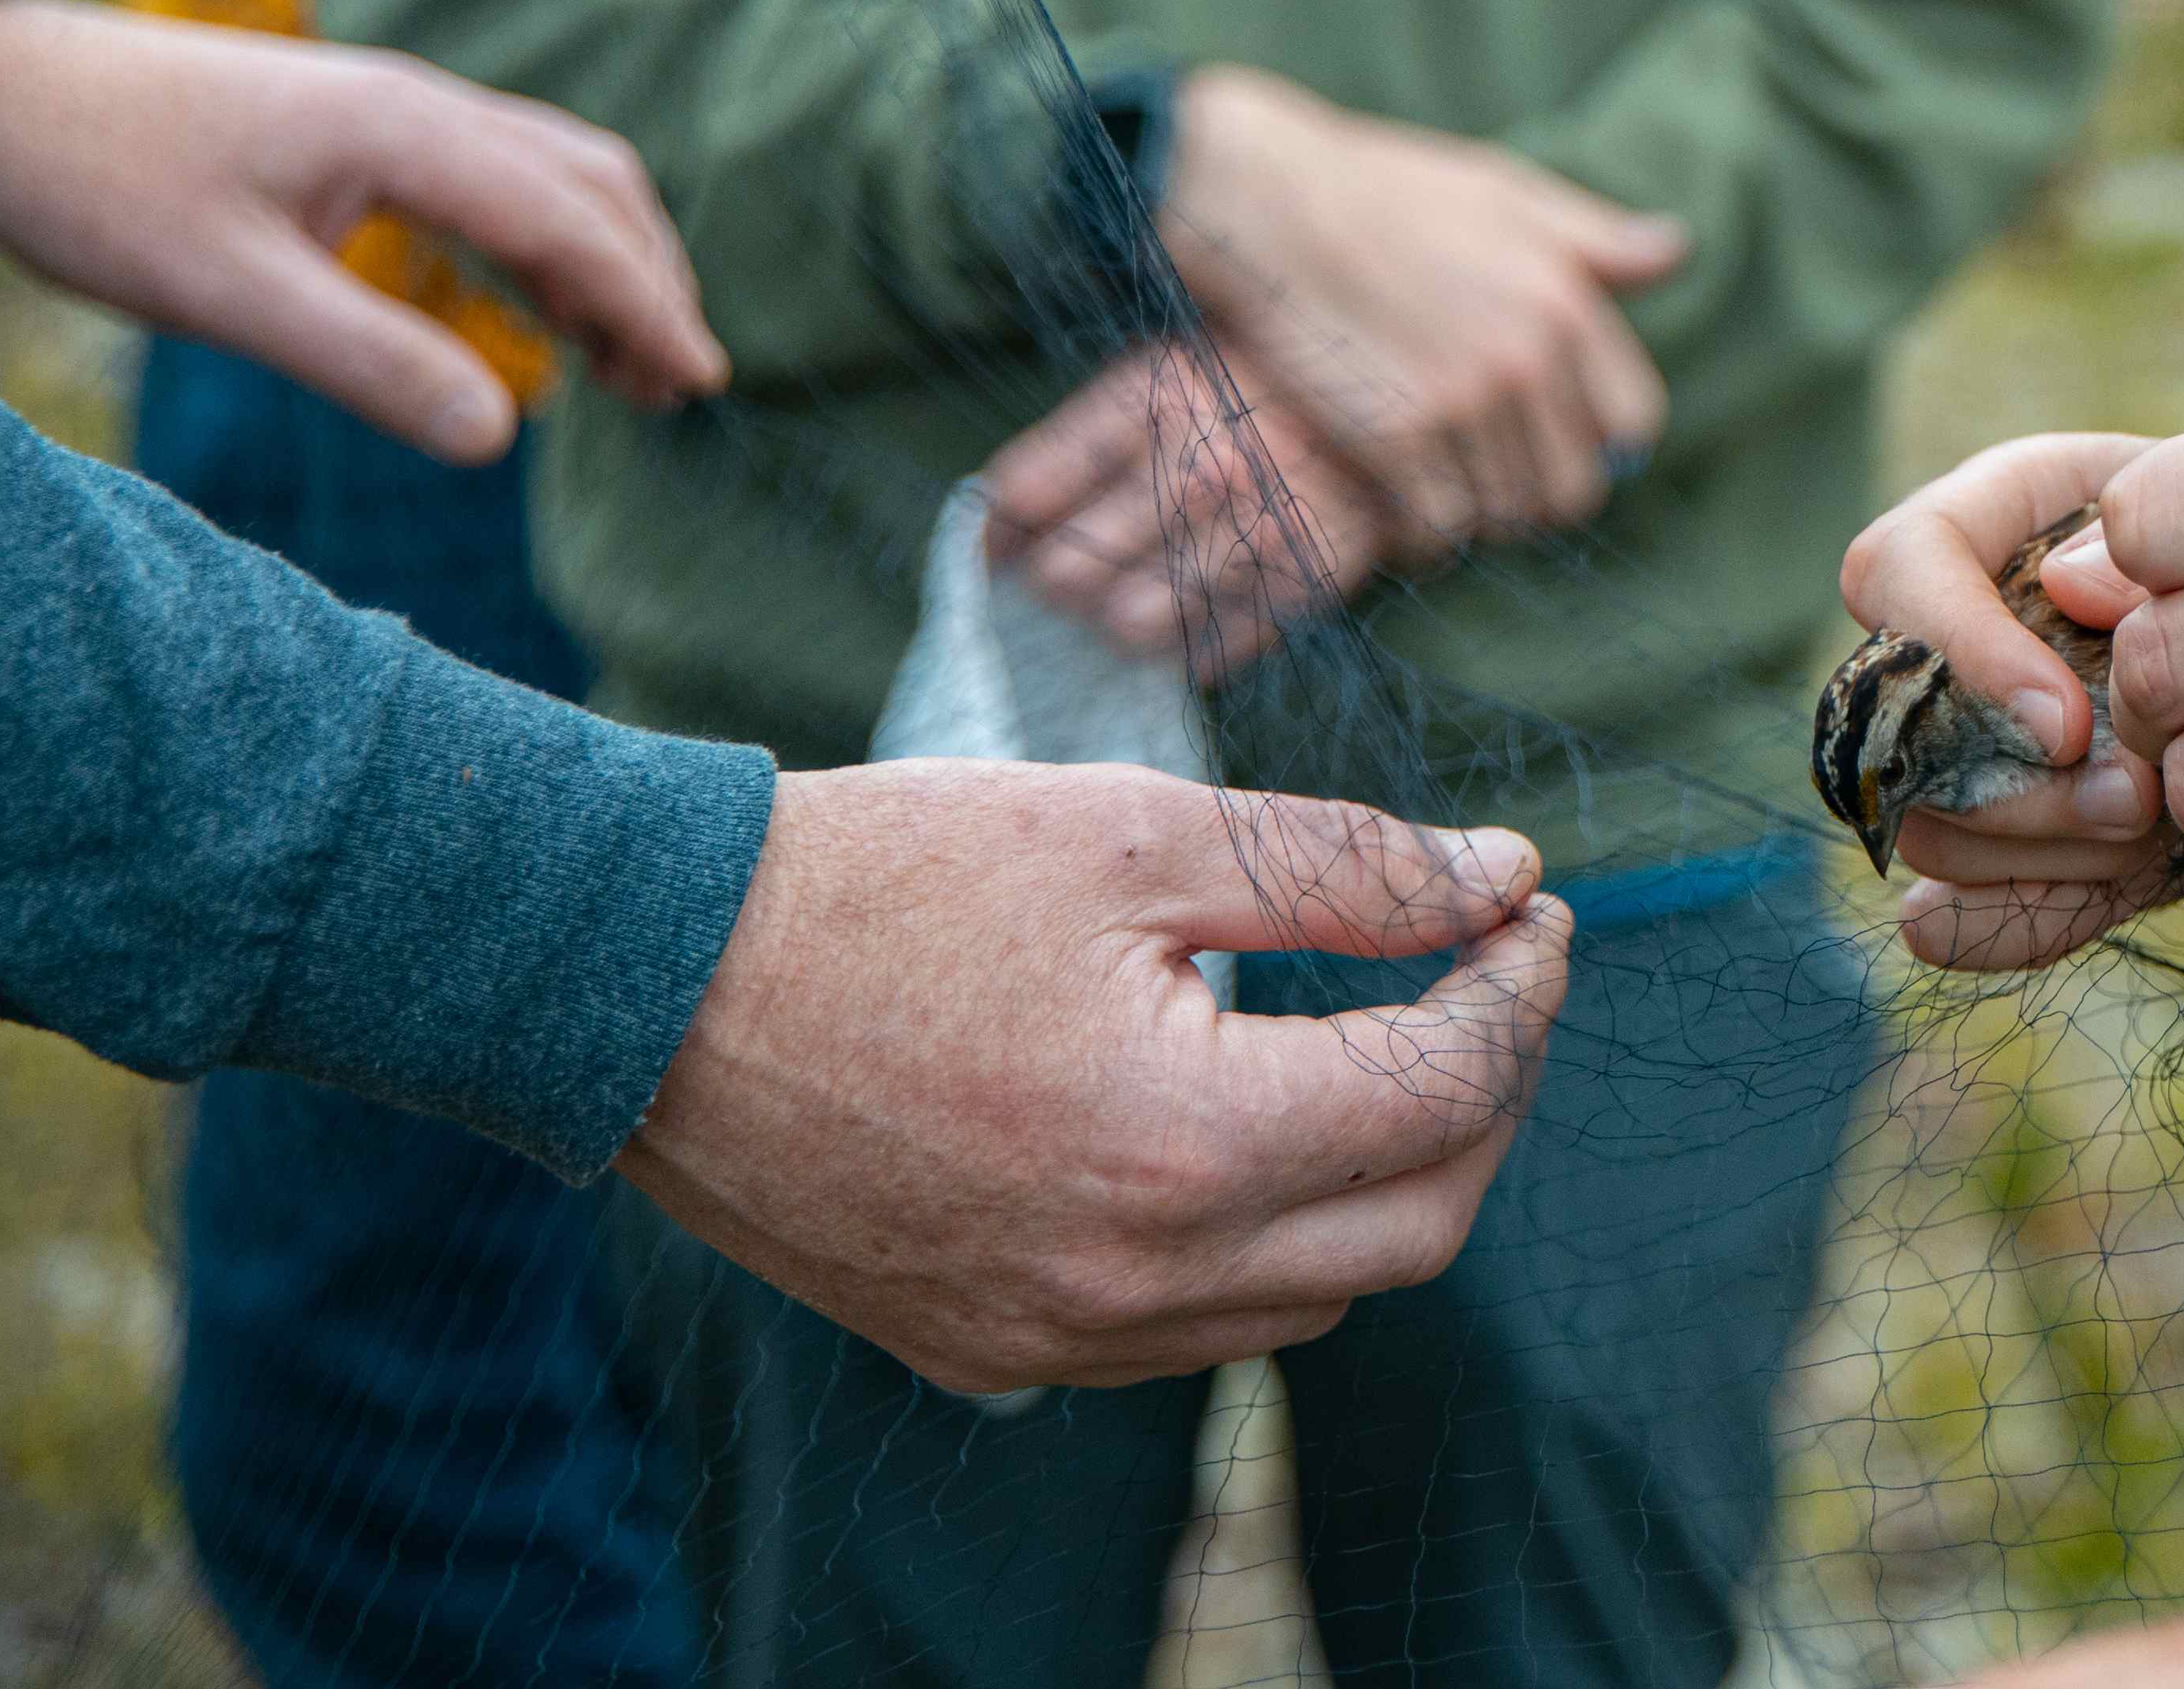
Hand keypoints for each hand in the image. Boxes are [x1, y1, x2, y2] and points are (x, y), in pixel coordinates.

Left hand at [0, 0, 722, 459]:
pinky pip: (497, 174)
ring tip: (623, 361)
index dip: (645, 303)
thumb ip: (368, 361)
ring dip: (606, 259)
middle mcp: (422, 105)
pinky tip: (532, 304)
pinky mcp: (359, 123)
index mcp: (407, 134)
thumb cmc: (96, 184)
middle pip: (590, 181)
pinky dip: (548, 241)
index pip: (571, 222)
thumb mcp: (225, 293)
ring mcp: (394, 107)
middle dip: (650, 280)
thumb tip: (499, 438)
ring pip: (554, 170)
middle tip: (678, 385)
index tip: (698, 381)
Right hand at [615, 761, 1568, 1395]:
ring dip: (1389, 1181)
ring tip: (1390, 1046)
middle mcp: (1130, 1277)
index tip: (1536, 912)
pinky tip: (1259, 1135)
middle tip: (1490, 981)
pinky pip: (1194, 1330)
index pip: (1444, 1089)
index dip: (1521, 991)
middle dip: (1488, 1097)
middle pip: (1417, 1224)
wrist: (647, 978)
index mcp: (1182, 1142)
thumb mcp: (1139, 834)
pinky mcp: (988, 1348)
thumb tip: (1505, 882)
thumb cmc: (888, 878)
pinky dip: (1268, 1243)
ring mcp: (1054, 1335)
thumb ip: (1343, 868)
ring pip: (1314, 1297)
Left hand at [977, 332, 1425, 679]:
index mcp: (1157, 397)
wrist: (1390, 402)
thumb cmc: (1239, 392)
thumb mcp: (1155, 378)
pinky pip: (1207, 651)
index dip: (999, 534)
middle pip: (1066, 572)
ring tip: (1134, 591)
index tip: (1004, 545)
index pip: (1024, 494)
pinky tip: (1195, 607)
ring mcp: (1262, 532)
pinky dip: (1186, 642)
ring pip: (1128, 624)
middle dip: (1056, 579)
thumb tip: (988, 534)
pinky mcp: (1308, 584)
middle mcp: (1209, 466)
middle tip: (1076, 571)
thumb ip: (1070, 449)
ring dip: (1116, 616)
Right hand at [1156, 66, 1684, 551]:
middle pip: (1573, 488)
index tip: (1552, 438)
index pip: (1633, 422)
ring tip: (1436, 482)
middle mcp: (1528, 358)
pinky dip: (1420, 531)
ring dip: (1475, 514)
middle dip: (1535, 493)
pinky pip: (1437, 528)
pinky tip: (1395, 499)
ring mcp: (1462, 401)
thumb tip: (1678, 249)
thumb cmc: (1385, 190)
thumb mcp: (1506, 192)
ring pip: (1505, 515)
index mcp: (1567, 301)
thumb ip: (1595, 237)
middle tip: (1487, 476)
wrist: (1267, 202)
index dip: (1597, 442)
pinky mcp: (1394, 436)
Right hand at [1832, 425, 2182, 973]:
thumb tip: (2063, 585)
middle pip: (1899, 727)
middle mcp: (1950, 635)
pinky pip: (1962, 907)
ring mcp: (1969, 748)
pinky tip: (2081, 902)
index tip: (2067, 726)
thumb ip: (2151, 554)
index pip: (1899, 567)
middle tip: (2137, 801)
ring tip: (2149, 833)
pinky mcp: (2012, 843)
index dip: (1962, 655)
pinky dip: (2014, 919)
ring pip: (1928, 824)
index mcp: (1986, 524)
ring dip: (2034, 853)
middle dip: (2015, 789)